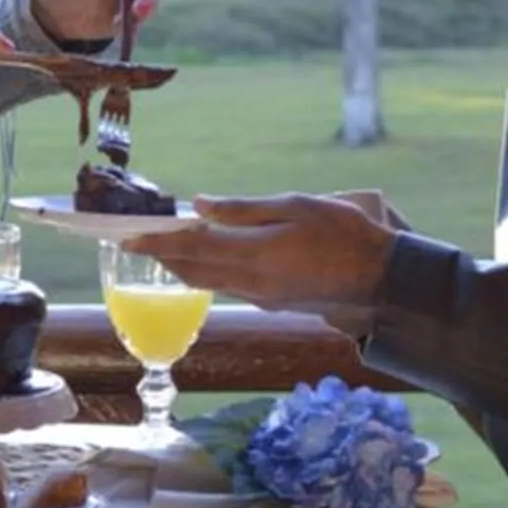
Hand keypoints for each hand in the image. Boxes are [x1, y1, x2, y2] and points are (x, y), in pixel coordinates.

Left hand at [130, 193, 398, 331]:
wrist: (380, 279)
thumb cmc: (344, 233)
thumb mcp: (295, 207)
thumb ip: (244, 210)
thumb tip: (199, 206)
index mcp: (254, 253)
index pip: (191, 247)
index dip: (156, 241)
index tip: (126, 235)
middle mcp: (250, 281)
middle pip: (191, 270)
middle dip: (160, 256)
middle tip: (133, 240)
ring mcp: (260, 295)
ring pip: (206, 281)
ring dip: (180, 266)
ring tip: (160, 248)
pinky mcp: (272, 301)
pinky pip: (227, 286)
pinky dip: (206, 272)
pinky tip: (205, 258)